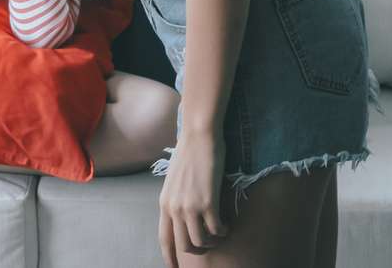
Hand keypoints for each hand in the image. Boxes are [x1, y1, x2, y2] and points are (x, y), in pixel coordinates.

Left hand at [158, 129, 227, 264]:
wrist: (199, 135)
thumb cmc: (189, 153)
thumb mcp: (174, 180)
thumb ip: (176, 199)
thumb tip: (182, 216)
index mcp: (164, 203)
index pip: (164, 239)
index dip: (170, 257)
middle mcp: (174, 208)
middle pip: (184, 245)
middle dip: (198, 251)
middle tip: (210, 246)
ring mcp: (190, 206)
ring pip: (201, 241)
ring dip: (213, 242)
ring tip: (220, 233)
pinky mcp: (208, 202)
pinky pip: (216, 229)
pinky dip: (223, 231)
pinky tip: (227, 224)